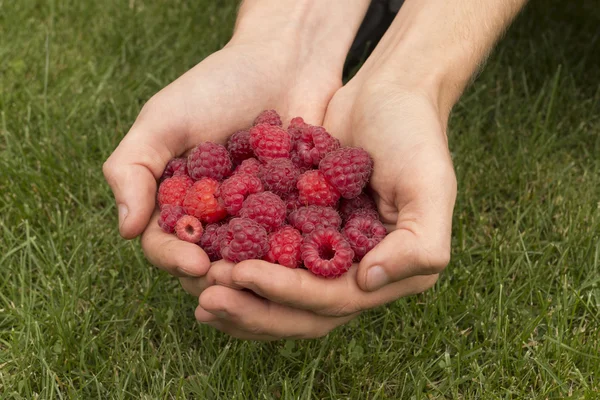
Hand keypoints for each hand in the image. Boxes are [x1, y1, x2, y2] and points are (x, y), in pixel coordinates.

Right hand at [102, 1, 368, 296]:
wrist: (285, 62)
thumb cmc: (218, 85)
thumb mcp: (164, 119)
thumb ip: (134, 167)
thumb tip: (125, 229)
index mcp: (179, 203)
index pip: (167, 244)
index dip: (175, 259)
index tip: (196, 265)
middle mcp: (217, 219)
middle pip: (210, 265)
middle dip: (219, 278)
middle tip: (235, 281)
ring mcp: (260, 221)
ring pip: (253, 265)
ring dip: (257, 278)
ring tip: (268, 282)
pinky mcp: (301, 216)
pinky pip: (299, 246)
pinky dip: (300, 258)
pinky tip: (307, 266)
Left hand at [191, 72, 456, 339]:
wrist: (388, 92)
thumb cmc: (413, 133)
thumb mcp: (430, 186)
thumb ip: (420, 245)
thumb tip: (368, 281)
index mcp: (392, 272)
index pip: (333, 300)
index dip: (286, 293)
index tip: (241, 273)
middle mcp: (360, 273)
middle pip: (301, 311)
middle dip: (254, 309)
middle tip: (206, 298)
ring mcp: (328, 255)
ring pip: (280, 296)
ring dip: (241, 298)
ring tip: (198, 291)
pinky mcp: (304, 233)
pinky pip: (269, 261)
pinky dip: (240, 268)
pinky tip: (205, 265)